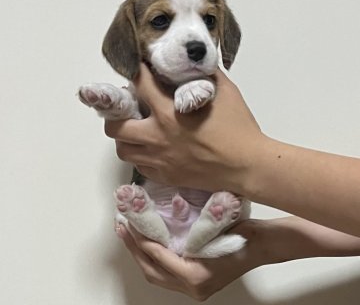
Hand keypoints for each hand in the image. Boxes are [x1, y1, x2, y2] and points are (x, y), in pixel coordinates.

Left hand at [105, 63, 263, 193]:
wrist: (248, 166)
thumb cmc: (239, 128)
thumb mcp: (226, 92)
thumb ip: (206, 75)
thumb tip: (195, 64)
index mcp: (169, 113)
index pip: (140, 85)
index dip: (136, 72)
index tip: (137, 69)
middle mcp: (157, 137)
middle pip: (115, 126)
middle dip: (117, 113)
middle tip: (130, 108)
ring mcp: (159, 160)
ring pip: (123, 150)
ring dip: (125, 137)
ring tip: (137, 130)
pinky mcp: (166, 177)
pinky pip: (140, 167)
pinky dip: (140, 155)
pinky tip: (152, 149)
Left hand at [115, 217, 359, 300]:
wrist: (264, 245)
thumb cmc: (245, 235)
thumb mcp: (215, 227)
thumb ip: (191, 228)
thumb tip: (162, 215)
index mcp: (196, 276)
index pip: (159, 258)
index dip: (141, 240)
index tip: (129, 223)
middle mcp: (192, 287)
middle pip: (152, 270)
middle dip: (134, 248)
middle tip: (122, 226)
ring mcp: (194, 287)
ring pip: (156, 274)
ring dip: (140, 253)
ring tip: (128, 232)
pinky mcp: (195, 280)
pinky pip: (166, 271)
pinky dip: (153, 256)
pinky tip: (147, 241)